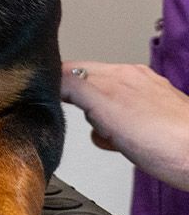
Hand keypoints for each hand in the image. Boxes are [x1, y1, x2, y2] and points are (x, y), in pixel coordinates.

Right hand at [61, 60, 188, 189]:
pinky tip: (125, 145)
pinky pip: (123, 123)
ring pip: (105, 107)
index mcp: (119, 72)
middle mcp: (134, 80)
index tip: (50, 102)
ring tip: (112, 138)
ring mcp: (148, 99)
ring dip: (100, 123)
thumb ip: (76, 87)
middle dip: (81, 109)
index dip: (56, 85)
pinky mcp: (157, 120)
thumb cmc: (165, 140)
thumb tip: (53, 76)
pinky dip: (117, 134)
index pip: (73, 68)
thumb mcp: (105, 107)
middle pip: (88, 87)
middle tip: (92, 125)